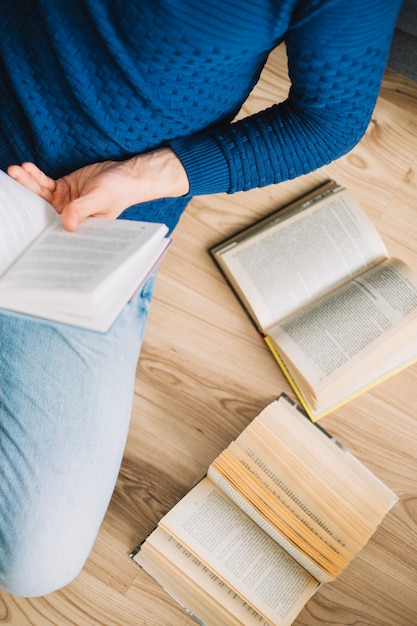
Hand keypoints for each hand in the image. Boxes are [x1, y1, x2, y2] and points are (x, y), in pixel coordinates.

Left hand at [7, 148, 188, 230]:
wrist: (126, 176)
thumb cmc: (119, 191)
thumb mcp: (100, 199)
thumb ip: (82, 210)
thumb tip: (66, 224)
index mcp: (79, 228)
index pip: (53, 228)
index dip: (37, 222)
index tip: (23, 214)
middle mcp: (69, 217)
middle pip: (41, 210)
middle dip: (26, 197)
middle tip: (12, 184)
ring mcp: (65, 203)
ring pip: (40, 195)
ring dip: (27, 183)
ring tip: (16, 171)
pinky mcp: (63, 188)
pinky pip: (45, 183)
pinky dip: (35, 175)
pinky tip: (27, 168)